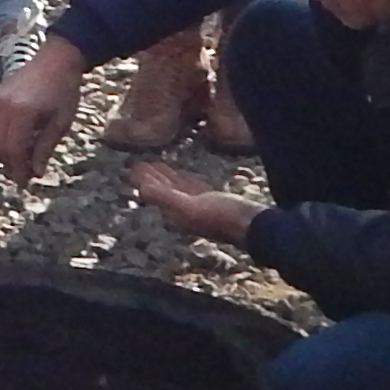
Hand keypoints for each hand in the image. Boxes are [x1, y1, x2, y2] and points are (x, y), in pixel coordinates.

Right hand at [0, 37, 88, 182]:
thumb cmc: (64, 90)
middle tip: (25, 175)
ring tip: (23, 159)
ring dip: (5, 152)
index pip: (12, 150)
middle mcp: (4, 106)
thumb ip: (45, 148)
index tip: (25, 184)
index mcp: (23, 112)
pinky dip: (3, 138)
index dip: (17, 170)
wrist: (56, 58)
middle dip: (9, 164)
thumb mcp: (61, 123)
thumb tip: (35, 173)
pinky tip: (20, 142)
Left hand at [128, 160, 262, 246]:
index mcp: (177, 214)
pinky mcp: (214, 201)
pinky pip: (193, 187)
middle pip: (164, 190)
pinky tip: (182, 175)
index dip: (144, 180)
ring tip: (154, 164)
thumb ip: (166, 198)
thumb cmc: (226, 218)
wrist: (257, 226)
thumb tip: (140, 189)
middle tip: (139, 163)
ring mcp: (201, 206)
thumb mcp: (192, 207)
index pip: (156, 193)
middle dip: (151, 177)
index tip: (133, 167)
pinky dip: (183, 179)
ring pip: (177, 188)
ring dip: (165, 176)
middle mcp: (186, 212)